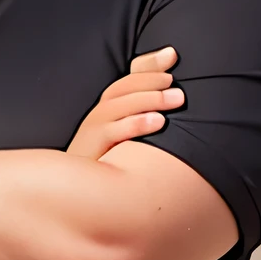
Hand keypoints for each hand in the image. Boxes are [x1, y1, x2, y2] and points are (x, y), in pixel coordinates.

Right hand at [66, 46, 183, 159]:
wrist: (82, 203)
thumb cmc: (114, 170)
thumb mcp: (133, 142)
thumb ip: (150, 118)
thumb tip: (173, 91)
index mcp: (106, 113)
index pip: (126, 80)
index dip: (149, 66)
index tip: (172, 56)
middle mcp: (96, 119)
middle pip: (121, 89)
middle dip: (151, 81)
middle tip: (178, 84)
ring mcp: (90, 134)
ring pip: (116, 107)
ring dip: (148, 99)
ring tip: (176, 99)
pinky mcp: (88, 152)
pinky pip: (111, 133)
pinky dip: (135, 124)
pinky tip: (158, 122)